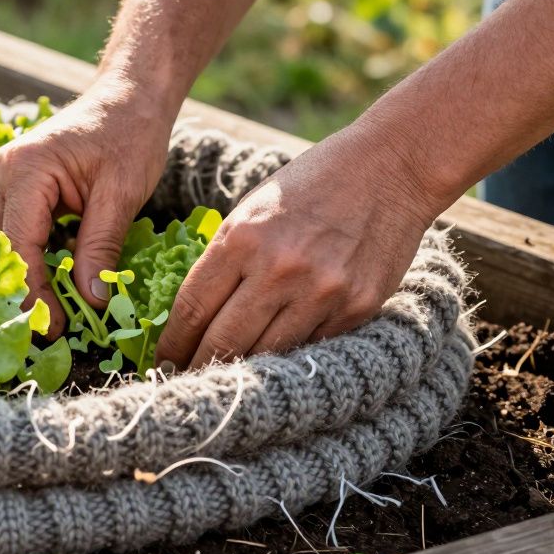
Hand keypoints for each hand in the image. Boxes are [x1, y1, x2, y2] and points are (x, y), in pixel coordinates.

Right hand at [0, 80, 173, 336]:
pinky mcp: (7, 189)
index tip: (56, 327)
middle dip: (6, 295)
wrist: (127, 97)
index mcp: (25, 171)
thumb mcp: (123, 193)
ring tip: (40, 316)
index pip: (16, 247)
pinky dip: (14, 264)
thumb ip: (100, 247)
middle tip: (40, 329)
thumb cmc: (129, 135)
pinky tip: (40, 289)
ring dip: (6, 282)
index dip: (32, 294)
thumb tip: (90, 300)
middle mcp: (0, 174)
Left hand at [155, 126, 441, 368]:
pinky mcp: (356, 308)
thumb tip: (194, 316)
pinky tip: (273, 370)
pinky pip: (311, 349)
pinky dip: (288, 361)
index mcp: (242, 238)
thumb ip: (225, 258)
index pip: (193, 309)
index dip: (173, 344)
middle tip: (186, 384)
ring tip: (224, 386)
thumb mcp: (252, 209)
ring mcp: (320, 292)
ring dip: (242, 376)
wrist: (391, 168)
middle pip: (224, 342)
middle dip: (198, 368)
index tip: (162, 361)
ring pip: (266, 356)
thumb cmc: (310, 185)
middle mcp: (278, 269)